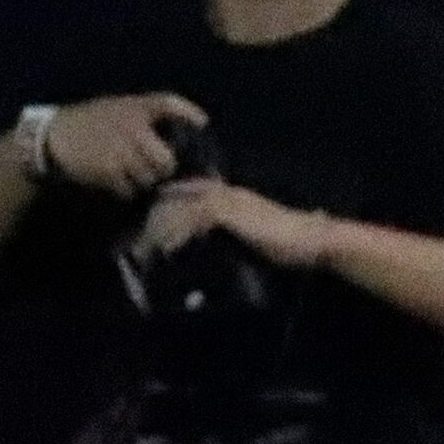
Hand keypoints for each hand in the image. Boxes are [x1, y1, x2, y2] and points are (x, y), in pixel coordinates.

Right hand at [42, 94, 206, 198]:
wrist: (50, 137)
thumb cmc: (88, 123)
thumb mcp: (116, 109)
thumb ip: (145, 118)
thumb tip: (187, 132)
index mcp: (132, 107)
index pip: (167, 102)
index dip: (189, 113)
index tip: (203, 124)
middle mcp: (130, 126)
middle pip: (167, 160)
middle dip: (163, 169)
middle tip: (155, 170)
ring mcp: (120, 150)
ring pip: (150, 178)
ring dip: (143, 181)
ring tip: (128, 173)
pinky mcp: (108, 170)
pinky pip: (129, 189)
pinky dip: (125, 190)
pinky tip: (113, 180)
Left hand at [135, 178, 335, 270]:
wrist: (311, 241)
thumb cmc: (287, 246)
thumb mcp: (248, 239)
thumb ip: (225, 237)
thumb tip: (202, 252)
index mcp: (225, 194)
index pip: (183, 196)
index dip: (161, 213)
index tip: (144, 234)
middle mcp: (220, 191)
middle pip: (173, 199)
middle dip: (150, 221)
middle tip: (131, 244)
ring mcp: (223, 199)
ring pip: (177, 207)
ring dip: (156, 230)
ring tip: (140, 250)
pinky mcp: (227, 211)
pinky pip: (190, 219)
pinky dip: (175, 234)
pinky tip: (164, 249)